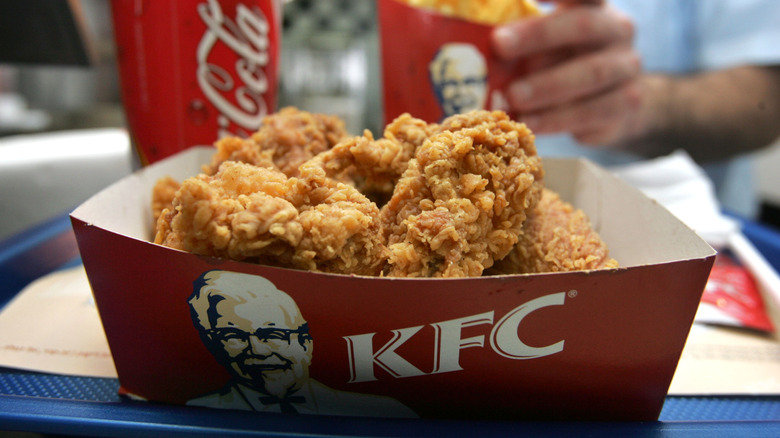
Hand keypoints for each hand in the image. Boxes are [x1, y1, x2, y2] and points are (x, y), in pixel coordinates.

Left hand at [491, 0, 643, 145]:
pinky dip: (555, 119)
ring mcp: (626, 68)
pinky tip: (528, 123)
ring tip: (513, 97)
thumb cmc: (564, 63)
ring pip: (590, 74)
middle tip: (499, 44)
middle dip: (537, 35)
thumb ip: (518, 37)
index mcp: (594, 5)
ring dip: (546, 86)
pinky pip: (592, 112)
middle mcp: (616, 30)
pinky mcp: (626, 105)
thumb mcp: (546, 42)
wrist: (614, 104)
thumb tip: (469, 41)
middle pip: (582, 25)